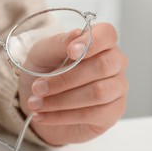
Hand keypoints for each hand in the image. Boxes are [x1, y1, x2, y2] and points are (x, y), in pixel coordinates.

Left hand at [18, 23, 127, 145]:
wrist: (36, 102)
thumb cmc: (42, 72)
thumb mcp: (41, 54)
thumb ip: (58, 44)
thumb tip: (77, 34)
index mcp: (99, 43)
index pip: (107, 34)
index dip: (91, 43)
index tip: (71, 51)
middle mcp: (114, 63)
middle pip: (102, 67)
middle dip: (64, 80)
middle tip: (37, 88)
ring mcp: (116, 88)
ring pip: (97, 93)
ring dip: (60, 101)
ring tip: (35, 104)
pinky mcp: (111, 112)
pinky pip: (91, 114)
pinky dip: (61, 116)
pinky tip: (42, 116)